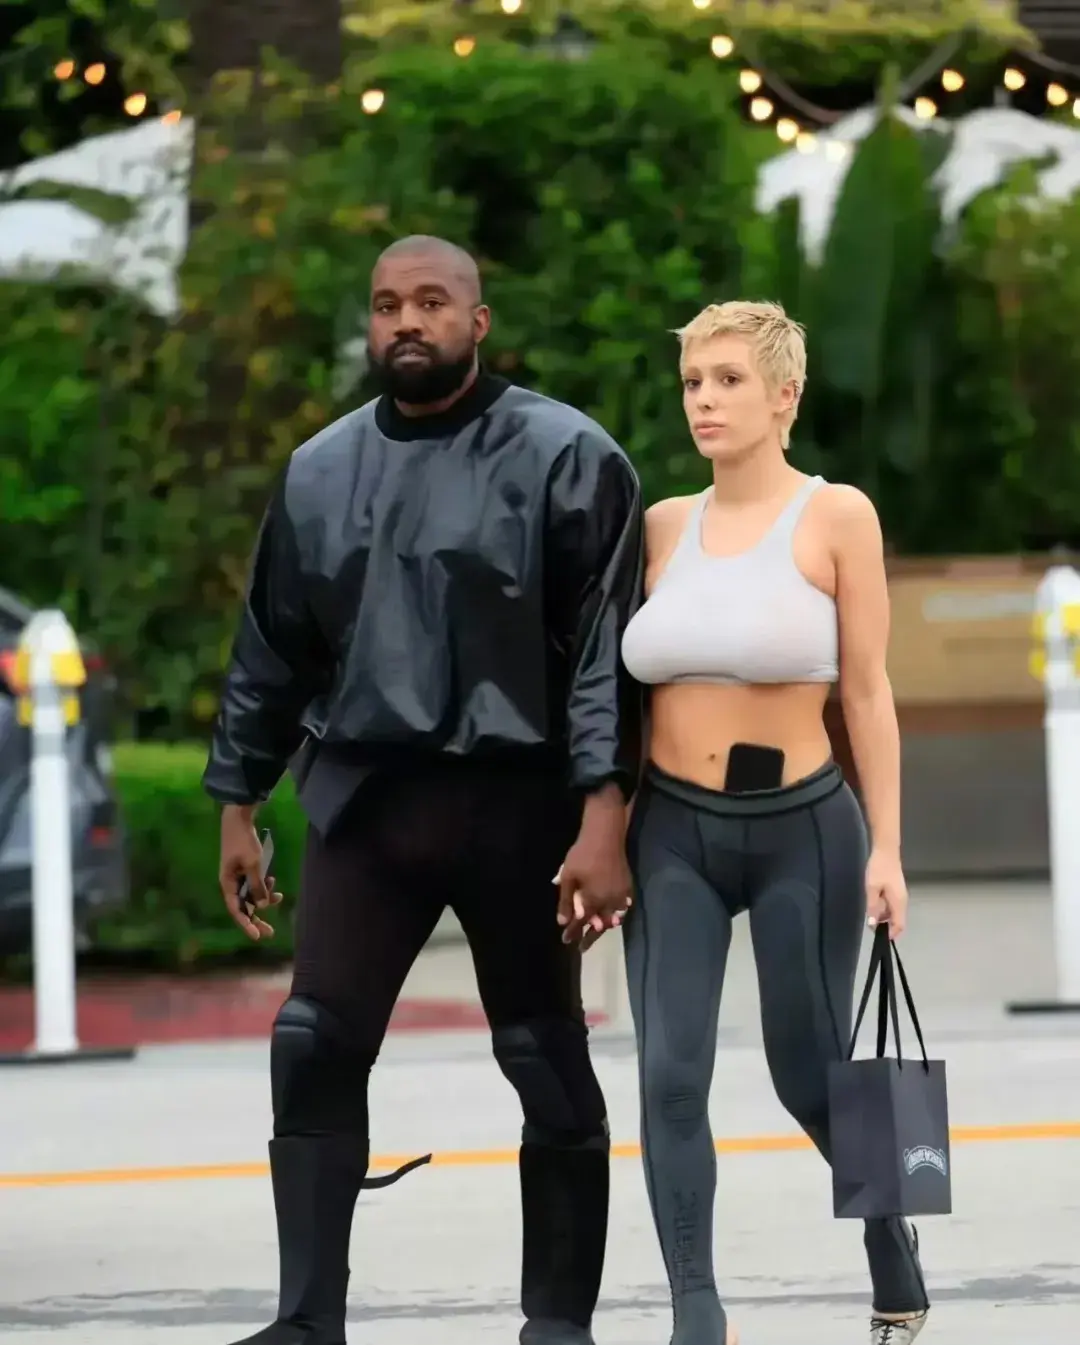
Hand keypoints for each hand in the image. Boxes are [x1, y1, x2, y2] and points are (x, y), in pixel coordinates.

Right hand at [219, 805, 281, 940]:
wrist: (239, 818)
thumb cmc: (244, 842)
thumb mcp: (253, 865)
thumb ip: (257, 886)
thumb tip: (261, 906)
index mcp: (227, 884)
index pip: (236, 911)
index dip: (246, 925)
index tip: (258, 936)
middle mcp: (231, 884)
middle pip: (243, 907)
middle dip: (257, 919)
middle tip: (270, 932)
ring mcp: (237, 877)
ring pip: (251, 896)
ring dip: (264, 899)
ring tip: (278, 897)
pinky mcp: (244, 870)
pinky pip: (254, 885)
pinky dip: (264, 886)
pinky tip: (273, 882)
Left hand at [554, 829, 632, 947]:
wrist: (605, 836)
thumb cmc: (583, 855)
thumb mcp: (569, 877)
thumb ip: (566, 901)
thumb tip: (563, 922)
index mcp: (594, 901)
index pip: (582, 923)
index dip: (573, 933)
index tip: (566, 940)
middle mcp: (610, 902)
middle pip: (601, 925)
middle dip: (591, 936)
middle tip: (582, 946)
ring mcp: (621, 895)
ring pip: (614, 917)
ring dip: (605, 925)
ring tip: (598, 930)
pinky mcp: (628, 886)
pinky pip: (623, 906)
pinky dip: (616, 913)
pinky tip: (613, 913)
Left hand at [865, 848, 907, 939]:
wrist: (886, 850)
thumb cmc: (879, 869)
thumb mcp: (872, 889)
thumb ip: (873, 907)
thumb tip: (873, 925)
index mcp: (898, 902)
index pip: (899, 926)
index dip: (890, 934)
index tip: (878, 937)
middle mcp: (902, 901)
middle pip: (897, 921)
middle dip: (886, 927)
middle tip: (871, 926)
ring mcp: (900, 896)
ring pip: (894, 914)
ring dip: (884, 918)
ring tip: (870, 916)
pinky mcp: (896, 891)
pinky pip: (892, 906)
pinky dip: (884, 910)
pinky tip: (874, 905)